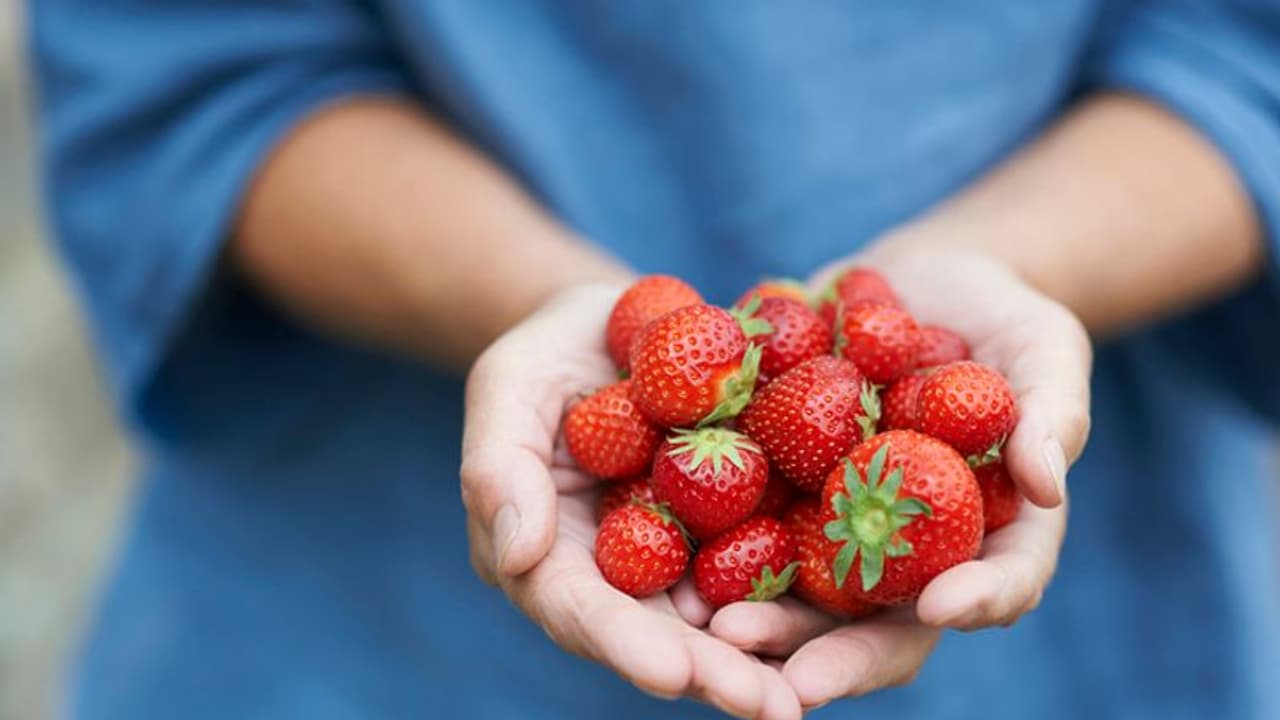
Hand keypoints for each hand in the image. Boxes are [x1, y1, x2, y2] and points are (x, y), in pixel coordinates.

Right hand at [460, 283, 802, 719]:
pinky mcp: (739, 520)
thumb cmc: (546, 355)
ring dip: (769, 654)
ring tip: (813, 692)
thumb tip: (517, 557)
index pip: (581, 610)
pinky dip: (807, 589)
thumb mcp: (507, 389)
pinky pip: (773, 558)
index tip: (673, 673)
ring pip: (726, 614)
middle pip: (664, 633)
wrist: (619, 323)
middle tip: (769, 709)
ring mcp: (685, 551)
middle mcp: (623, 571)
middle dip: (714, 673)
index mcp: (553, 556)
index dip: (626, 643)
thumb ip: (498, 469)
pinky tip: (857, 611)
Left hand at [708, 243, 1091, 709]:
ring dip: (764, 620)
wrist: (913, 282)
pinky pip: (745, 524)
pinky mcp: (782, 485)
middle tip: (792, 677)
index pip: (996, 583)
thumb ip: (1056, 412)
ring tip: (716, 630)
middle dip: (838, 651)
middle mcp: (908, 547)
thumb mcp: (1044, 348)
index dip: (976, 601)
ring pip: (803, 591)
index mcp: (986, 531)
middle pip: (881, 618)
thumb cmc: (1002, 316)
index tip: (941, 607)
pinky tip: (667, 556)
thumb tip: (1048, 485)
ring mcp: (839, 522)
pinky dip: (710, 547)